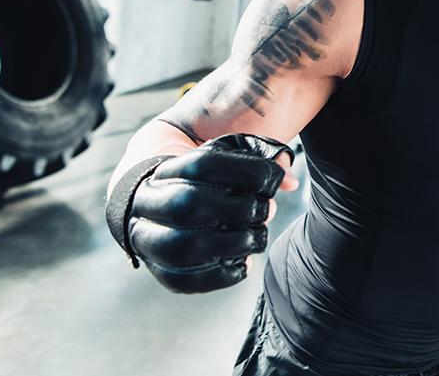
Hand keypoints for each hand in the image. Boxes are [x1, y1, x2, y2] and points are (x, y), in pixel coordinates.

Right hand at [111, 134, 296, 292]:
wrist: (160, 202)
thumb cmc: (205, 178)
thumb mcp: (229, 157)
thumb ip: (261, 159)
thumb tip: (290, 182)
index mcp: (165, 168)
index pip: (202, 164)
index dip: (246, 171)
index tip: (273, 177)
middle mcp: (148, 203)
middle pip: (189, 204)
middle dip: (239, 209)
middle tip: (265, 209)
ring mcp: (149, 239)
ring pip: (184, 247)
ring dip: (234, 243)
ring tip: (257, 237)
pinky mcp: (161, 271)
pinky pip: (186, 280)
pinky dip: (222, 275)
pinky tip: (243, 261)